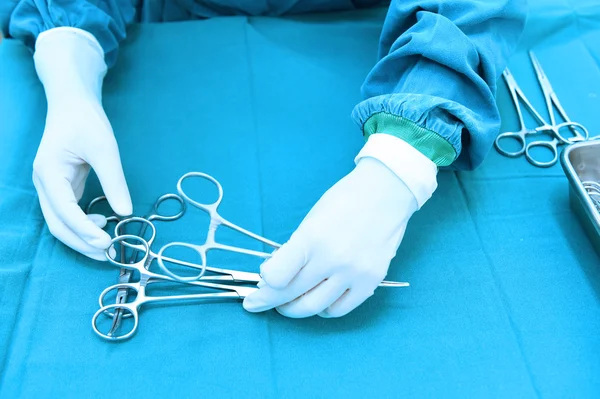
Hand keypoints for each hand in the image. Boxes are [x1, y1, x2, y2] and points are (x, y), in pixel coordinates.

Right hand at [32, 28, 131, 259]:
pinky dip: (82, 224)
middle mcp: (45, 183)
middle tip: (107, 254)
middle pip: (57, 224)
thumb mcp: (105, 149)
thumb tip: (125, 212)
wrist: (73, 103)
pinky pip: (68, 213)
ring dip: (81, 237)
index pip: (64, 211)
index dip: (84, 230)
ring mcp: (51, 186)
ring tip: (106, 243)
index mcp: (49, 173)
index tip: (106, 243)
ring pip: (60, 222)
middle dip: (81, 242)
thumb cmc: (86, 121)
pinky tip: (101, 222)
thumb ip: (114, 182)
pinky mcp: (61, 187)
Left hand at [243, 157, 417, 317]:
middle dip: (269, 301)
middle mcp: (332, 259)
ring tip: (287, 304)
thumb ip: (295, 250)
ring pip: (313, 307)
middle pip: (290, 294)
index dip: (264, 285)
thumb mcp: (311, 219)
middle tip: (260, 302)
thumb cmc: (345, 201)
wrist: (385, 193)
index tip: (261, 283)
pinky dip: (323, 309)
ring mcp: (353, 273)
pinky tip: (318, 301)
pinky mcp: (370, 282)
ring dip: (294, 309)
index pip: (276, 277)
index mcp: (311, 238)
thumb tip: (276, 276)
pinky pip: (339, 309)